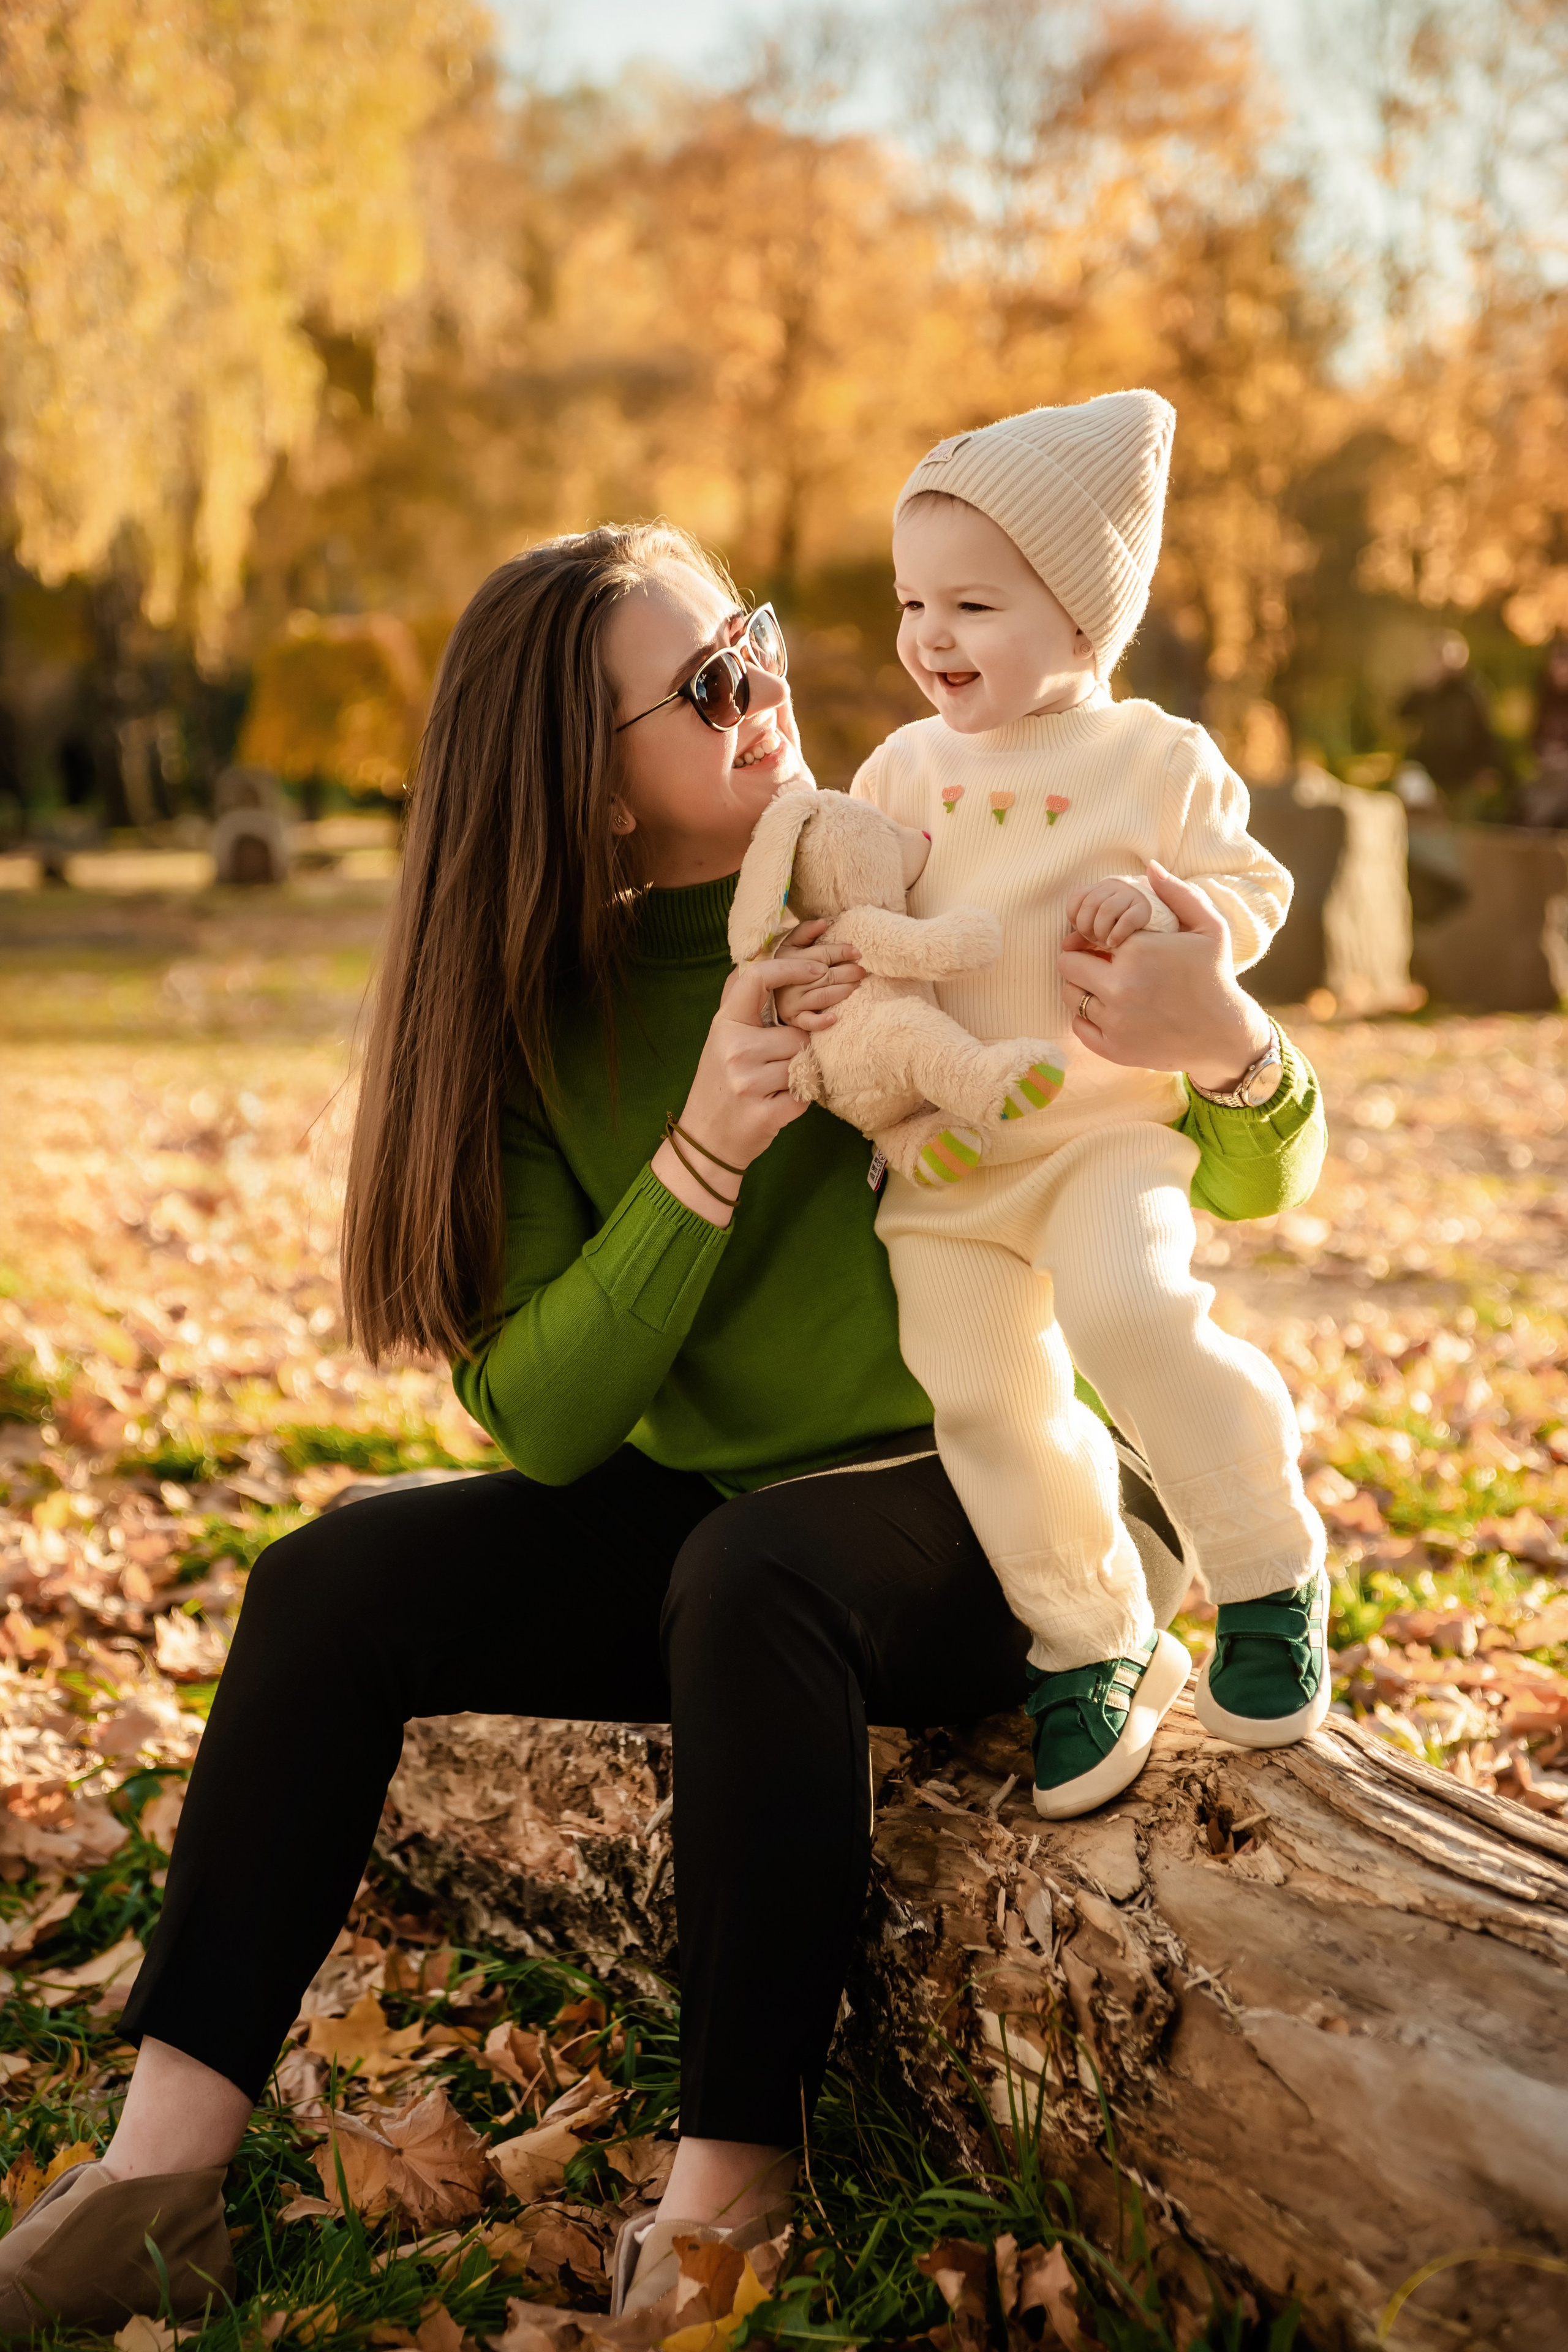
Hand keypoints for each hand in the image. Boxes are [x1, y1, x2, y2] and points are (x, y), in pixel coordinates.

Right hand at [651, 953, 823, 1224]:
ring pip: (804, 1062)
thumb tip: (767, 958)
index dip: (793, 968)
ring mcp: (749, 1082)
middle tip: (773, 1066)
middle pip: (797, 1033)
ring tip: (772, 1086)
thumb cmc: (720, 1085)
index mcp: (723, 1025)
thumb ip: (743, 1005)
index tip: (817, 970)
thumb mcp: (722, 1039)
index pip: (757, 978)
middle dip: (797, 1048)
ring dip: (799, 1074)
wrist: (706, 1142)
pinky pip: (807, 1092)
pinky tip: (776, 1104)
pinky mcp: (767, 1112)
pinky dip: (799, 1098)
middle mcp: (734, 1049)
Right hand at [771, 917, 864, 1030]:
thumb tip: (823, 922)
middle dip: (848, 973)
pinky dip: (821, 1021)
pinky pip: (808, 1022)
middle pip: (826, 975)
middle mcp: (791, 981)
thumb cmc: (788, 967)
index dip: (841, 952)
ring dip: (843, 991)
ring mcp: (792, 1002)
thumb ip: (805, 932)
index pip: (822, 955)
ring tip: (858, 986)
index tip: (858, 952)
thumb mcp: (791, 946)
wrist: (768, 994)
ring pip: (822, 996)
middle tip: (863, 971)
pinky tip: (834, 1017)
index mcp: (790, 959)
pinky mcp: (795, 1019)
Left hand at [1058, 861, 1273, 1088]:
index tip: (1108, 943)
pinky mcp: (1113, 1049)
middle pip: (1067, 966)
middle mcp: (1121, 988)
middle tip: (1102, 964)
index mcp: (1137, 952)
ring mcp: (1115, 1022)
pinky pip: (1078, 1025)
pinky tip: (1108, 1009)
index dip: (1093, 937)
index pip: (1086, 936)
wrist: (1224, 1034)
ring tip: (1106, 985)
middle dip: (1081, 960)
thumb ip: (1178, 893)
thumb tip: (1149, 866)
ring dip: (1083, 988)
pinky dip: (1086, 1016)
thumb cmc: (1214, 976)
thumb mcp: (1209, 928)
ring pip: (1071, 995)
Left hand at [1066, 877, 1151, 948]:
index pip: (1077, 897)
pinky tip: (1115, 944)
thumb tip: (1064, 946)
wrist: (1159, 923)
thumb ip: (1083, 936)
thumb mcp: (1101, 929)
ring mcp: (1131, 895)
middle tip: (1094, 941)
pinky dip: (1117, 934)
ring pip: (1106, 909)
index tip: (1083, 932)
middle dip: (1087, 927)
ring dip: (1101, 931)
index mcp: (1101, 888)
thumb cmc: (1124, 927)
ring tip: (1105, 943)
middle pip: (1089, 903)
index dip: (1075, 917)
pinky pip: (1126, 920)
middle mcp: (1115, 887)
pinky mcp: (1146, 908)